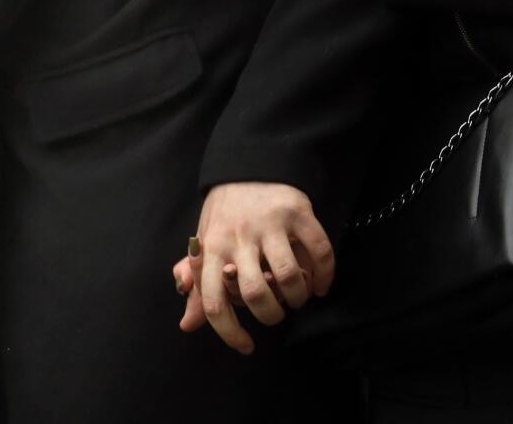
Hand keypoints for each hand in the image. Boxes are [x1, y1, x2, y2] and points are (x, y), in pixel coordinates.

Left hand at [175, 182, 334, 354]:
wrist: (249, 165)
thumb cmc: (225, 215)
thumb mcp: (205, 244)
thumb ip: (198, 285)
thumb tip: (187, 324)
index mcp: (211, 248)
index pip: (213, 301)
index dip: (229, 332)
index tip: (246, 345)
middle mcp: (239, 237)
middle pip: (254, 293)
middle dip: (270, 315)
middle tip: (276, 313)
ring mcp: (270, 224)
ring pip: (289, 276)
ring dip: (298, 297)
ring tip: (298, 298)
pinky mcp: (298, 212)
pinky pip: (320, 251)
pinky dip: (325, 276)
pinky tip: (321, 285)